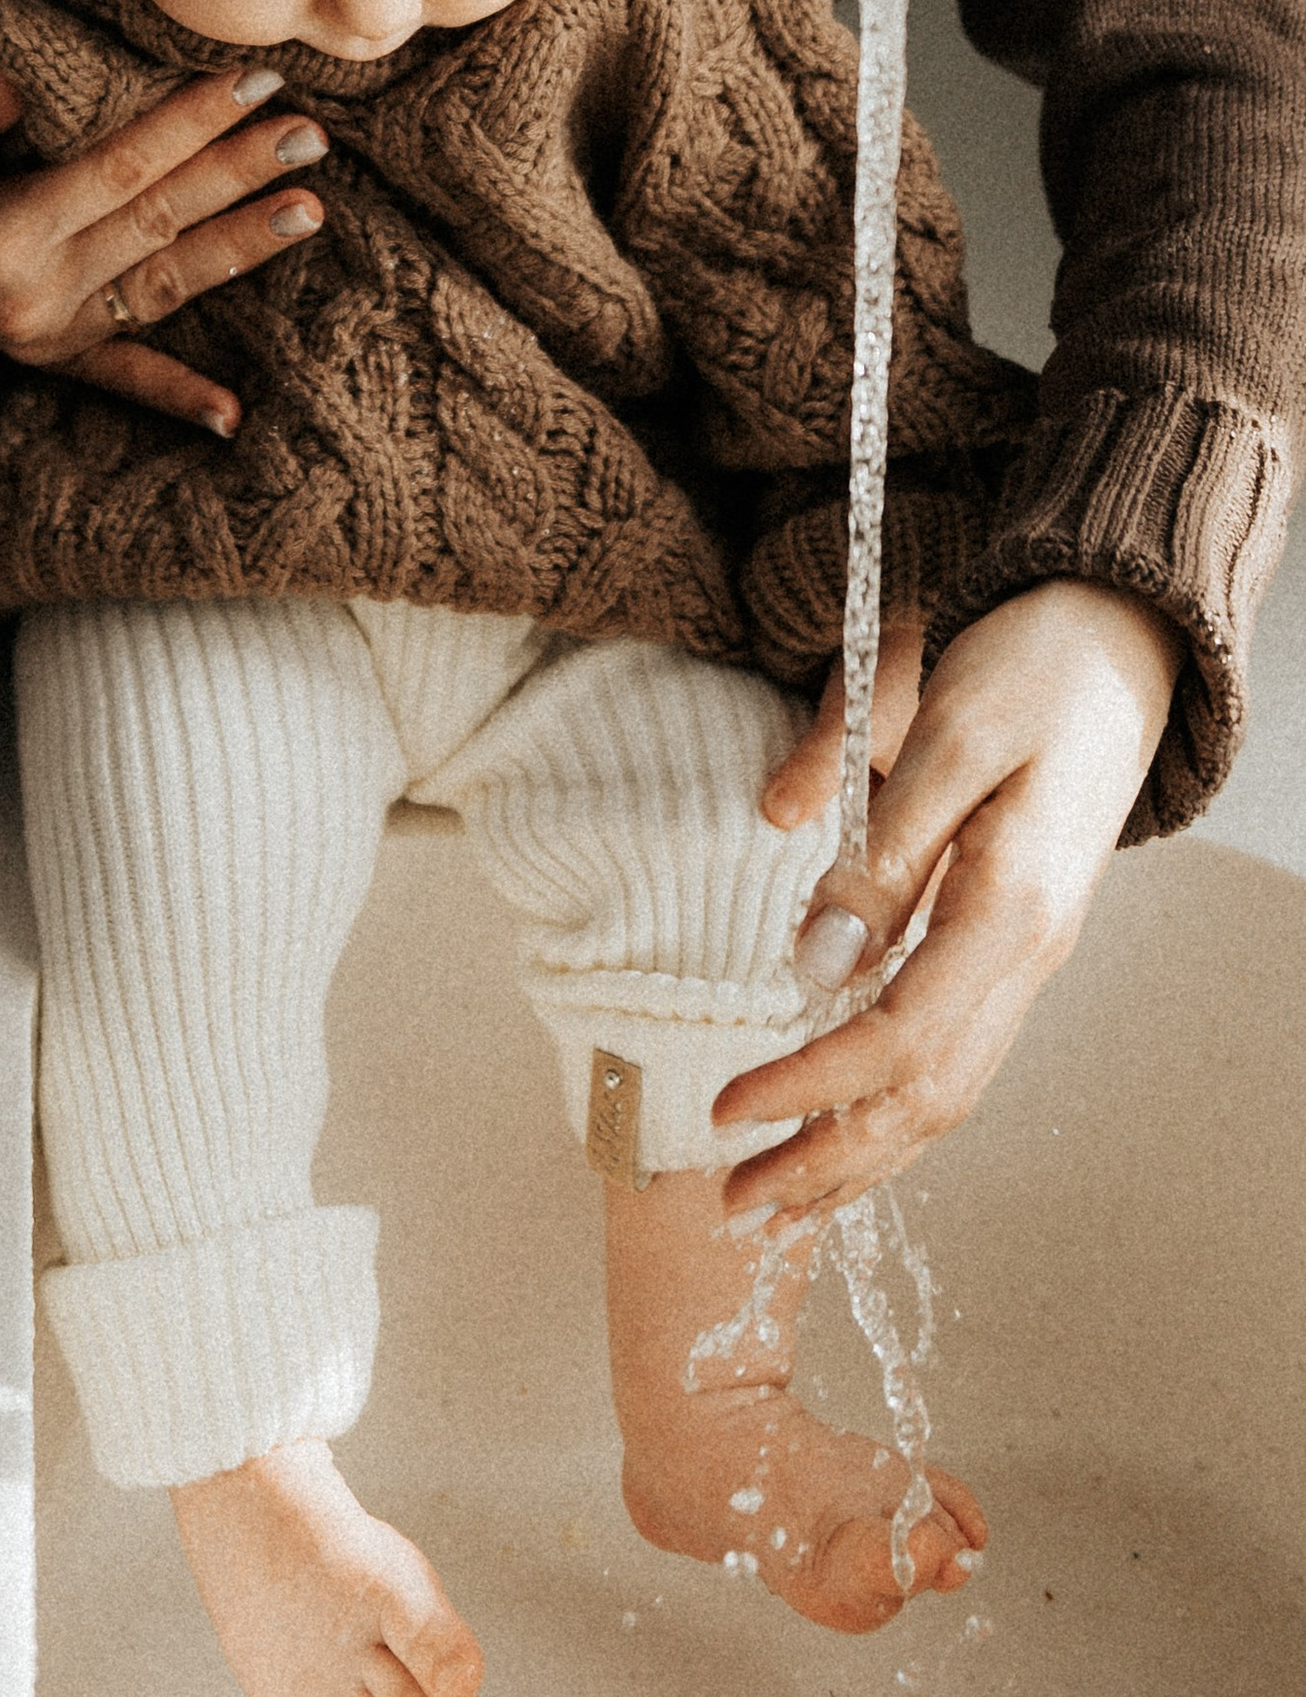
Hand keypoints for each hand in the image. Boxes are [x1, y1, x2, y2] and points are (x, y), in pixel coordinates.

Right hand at [0, 54, 328, 436]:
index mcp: (2, 231)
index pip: (120, 167)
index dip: (189, 123)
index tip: (254, 81)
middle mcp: (32, 292)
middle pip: (156, 219)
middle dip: (236, 172)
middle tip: (310, 134)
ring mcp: (48, 334)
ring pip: (161, 285)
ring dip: (237, 248)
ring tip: (309, 210)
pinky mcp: (51, 364)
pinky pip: (120, 379)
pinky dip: (174, 396)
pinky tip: (234, 416)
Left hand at [715, 580, 1182, 1223]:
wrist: (1118, 634)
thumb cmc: (1029, 664)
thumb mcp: (946, 732)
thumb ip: (881, 849)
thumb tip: (814, 966)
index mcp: (1012, 907)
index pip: (898, 1040)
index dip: (807, 1088)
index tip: (725, 1113)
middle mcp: (1030, 954)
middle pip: (927, 1097)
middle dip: (829, 1159)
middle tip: (733, 1208)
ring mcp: (1030, 955)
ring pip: (948, 1092)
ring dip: (863, 1155)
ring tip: (781, 1203)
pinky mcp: (1016, 940)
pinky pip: (955, 1052)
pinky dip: (896, 1108)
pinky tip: (850, 1130)